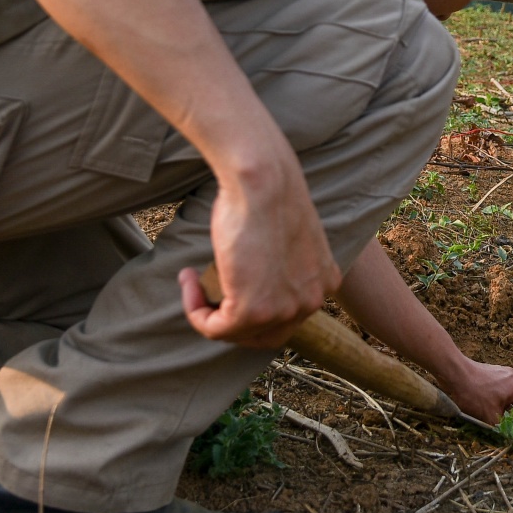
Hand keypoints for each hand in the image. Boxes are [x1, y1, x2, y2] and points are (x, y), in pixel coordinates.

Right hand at [180, 152, 341, 348]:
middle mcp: (312, 301)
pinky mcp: (254, 311)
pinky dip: (196, 310)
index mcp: (324, 283)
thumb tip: (250, 282)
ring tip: (191, 281)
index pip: (286, 317)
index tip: (226, 284)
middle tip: (206, 294)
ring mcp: (285, 309)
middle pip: (266, 334)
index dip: (251, 308)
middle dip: (231, 320)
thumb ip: (277, 267)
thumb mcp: (283, 239)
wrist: (263, 179)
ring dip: (207, 311)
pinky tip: (188, 281)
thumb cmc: (267, 194)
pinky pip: (216, 328)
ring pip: (237, 333)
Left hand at [439, 357, 512, 423]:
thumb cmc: (474, 394)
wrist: (455, 373)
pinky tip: (487, 404)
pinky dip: (497, 397)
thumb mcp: (490, 417)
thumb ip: (503, 427)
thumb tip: (508, 434)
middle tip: (508, 427)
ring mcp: (503, 372)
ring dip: (505, 406)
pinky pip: (500, 387)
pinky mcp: (493, 370)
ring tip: (496, 417)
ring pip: (509, 394)